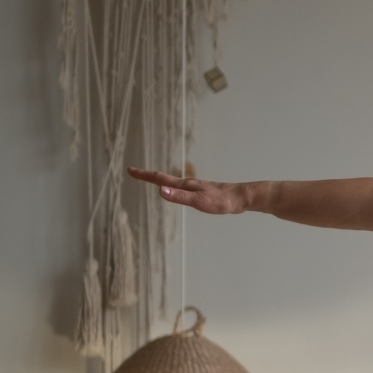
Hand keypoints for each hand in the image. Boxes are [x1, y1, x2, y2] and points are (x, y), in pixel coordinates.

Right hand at [128, 166, 251, 214]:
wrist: (242, 198)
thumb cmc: (222, 201)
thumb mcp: (199, 202)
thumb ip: (180, 197)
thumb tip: (160, 191)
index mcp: (185, 185)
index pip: (160, 179)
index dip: (144, 175)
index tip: (130, 170)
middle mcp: (189, 184)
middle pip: (164, 178)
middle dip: (147, 176)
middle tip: (133, 173)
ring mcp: (196, 187)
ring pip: (173, 182)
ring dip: (159, 180)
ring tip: (151, 180)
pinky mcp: (203, 192)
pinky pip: (183, 188)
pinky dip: (173, 187)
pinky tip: (177, 190)